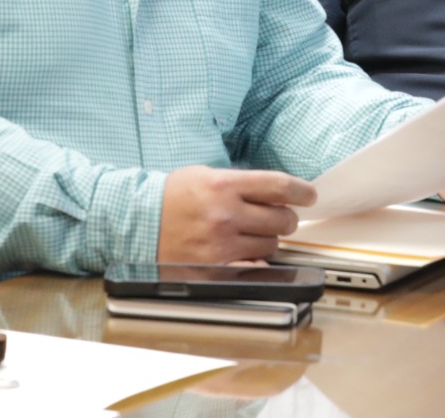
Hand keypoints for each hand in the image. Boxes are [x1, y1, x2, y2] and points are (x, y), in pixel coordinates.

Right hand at [157, 165, 315, 262]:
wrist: (136, 222)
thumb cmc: (171, 197)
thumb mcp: (206, 176)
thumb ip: (242, 183)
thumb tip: (277, 193)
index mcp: (224, 186)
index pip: (279, 186)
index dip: (301, 191)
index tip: (309, 195)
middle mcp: (225, 215)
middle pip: (282, 218)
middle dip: (286, 217)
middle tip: (279, 216)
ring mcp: (220, 244)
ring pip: (271, 245)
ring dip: (269, 239)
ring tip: (251, 234)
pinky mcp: (215, 268)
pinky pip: (254, 268)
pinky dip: (257, 262)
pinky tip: (248, 254)